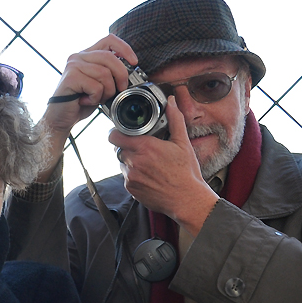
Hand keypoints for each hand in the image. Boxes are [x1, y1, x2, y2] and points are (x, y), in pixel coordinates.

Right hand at [36, 34, 137, 182]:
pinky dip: (95, 98)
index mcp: (86, 55)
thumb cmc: (80, 102)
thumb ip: (110, 72)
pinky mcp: (70, 78)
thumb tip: (130, 69)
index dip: (125, 48)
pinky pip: (96, 86)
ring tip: (97, 98)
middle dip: (121, 76)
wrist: (61, 118)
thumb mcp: (100, 83)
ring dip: (107, 91)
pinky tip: (85, 101)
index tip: (134, 63)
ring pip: (104, 73)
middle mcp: (78, 56)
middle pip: (110, 57)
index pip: (109, 40)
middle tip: (120, 90)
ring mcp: (73, 66)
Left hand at [110, 96, 218, 234]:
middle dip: (128, 147)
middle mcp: (134, 161)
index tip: (121, 132)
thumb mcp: (183, 143)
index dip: (116, 133)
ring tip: (148, 164)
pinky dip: (134, 174)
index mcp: (145, 147)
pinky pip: (126, 177)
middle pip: (119, 148)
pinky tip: (148, 175)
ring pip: (122, 162)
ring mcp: (130, 176)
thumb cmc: (186, 172)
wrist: (186, 199)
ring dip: (131, 161)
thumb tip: (172, 103)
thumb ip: (174, 120)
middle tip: (143, 149)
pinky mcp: (130, 188)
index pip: (115, 136)